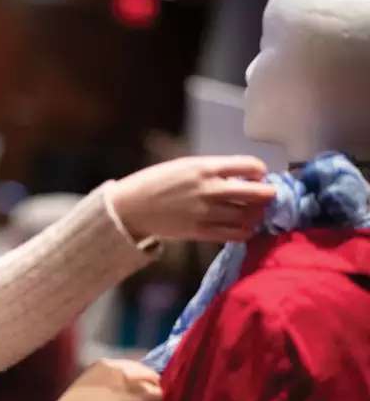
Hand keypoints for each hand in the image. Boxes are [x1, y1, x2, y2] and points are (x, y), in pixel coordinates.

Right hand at [109, 156, 276, 242]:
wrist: (132, 207)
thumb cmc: (157, 182)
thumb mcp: (186, 165)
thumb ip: (214, 170)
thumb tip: (242, 177)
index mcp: (206, 167)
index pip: (251, 166)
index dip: (260, 172)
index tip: (257, 176)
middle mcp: (210, 189)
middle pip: (258, 194)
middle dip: (268, 195)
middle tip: (266, 196)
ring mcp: (206, 213)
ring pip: (249, 216)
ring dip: (257, 214)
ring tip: (254, 213)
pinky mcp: (201, 232)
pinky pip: (235, 235)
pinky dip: (245, 231)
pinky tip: (242, 227)